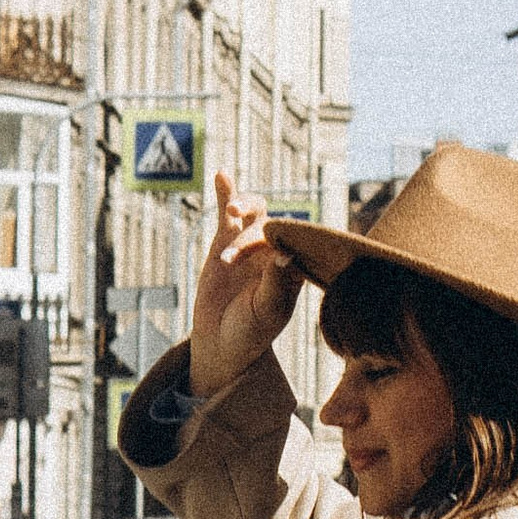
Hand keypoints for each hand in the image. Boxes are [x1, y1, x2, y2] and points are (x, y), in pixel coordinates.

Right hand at [188, 172, 305, 401]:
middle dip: (249, 240)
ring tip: (232, 209)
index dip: (284, 238)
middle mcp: (277, 249)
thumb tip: (286, 255)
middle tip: (229, 261)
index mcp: (295, 266)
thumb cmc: (250, 333)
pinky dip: (227, 193)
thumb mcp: (265, 314)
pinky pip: (229, 212)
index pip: (295, 240)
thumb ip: (277, 285)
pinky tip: (222, 175)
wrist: (223, 342)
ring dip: (245, 203)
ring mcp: (251, 243)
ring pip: (256, 210)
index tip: (270, 248)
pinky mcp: (227, 240)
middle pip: (271, 224)